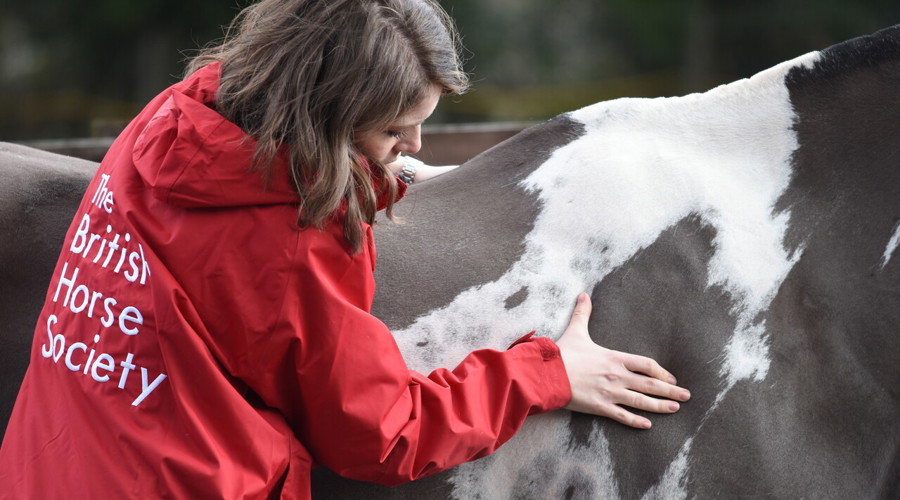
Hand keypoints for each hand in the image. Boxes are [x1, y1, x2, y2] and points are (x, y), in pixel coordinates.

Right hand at [556, 293, 690, 428]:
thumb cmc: (562, 353)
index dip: (662, 372)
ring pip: (641, 402)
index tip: (671, 378)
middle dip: (670, 391)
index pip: (647, 364)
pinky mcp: (600, 407)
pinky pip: (623, 416)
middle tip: (686, 396)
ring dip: (660, 406)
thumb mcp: (576, 330)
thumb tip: (584, 294)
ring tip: (675, 409)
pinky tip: (647, 425)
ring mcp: (610, 393)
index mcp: (615, 358)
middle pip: (651, 384)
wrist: (547, 373)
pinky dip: (636, 422)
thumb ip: (583, 313)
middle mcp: (617, 376)